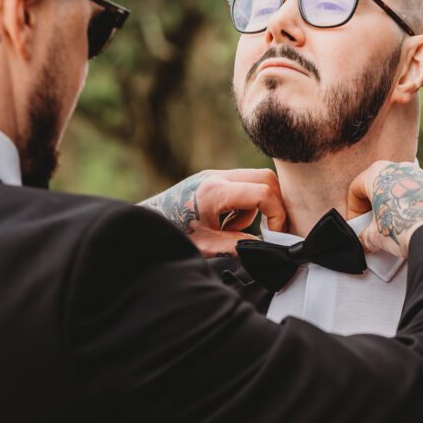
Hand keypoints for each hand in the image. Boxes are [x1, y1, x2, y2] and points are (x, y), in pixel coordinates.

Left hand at [140, 169, 285, 256]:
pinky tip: (225, 222)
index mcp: (215, 192)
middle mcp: (216, 177)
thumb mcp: (208, 246)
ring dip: (255, 205)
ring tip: (233, 228)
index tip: (274, 233)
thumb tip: (264, 247)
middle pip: (265, 178)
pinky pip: (240, 185)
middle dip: (272, 204)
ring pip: (254, 180)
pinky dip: (243, 203)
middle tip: (267, 228)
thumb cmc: (172, 235)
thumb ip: (240, 245)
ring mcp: (213, 175)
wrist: (145, 225)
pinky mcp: (211, 179)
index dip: (277, 214)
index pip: (263, 193)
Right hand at [347, 161, 422, 257]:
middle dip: (378, 204)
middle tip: (378, 225)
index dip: (354, 209)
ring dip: (399, 204)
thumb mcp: (376, 237)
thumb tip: (365, 241)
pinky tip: (420, 224)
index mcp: (377, 174)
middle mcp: (400, 168)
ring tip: (401, 225)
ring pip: (405, 187)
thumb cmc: (402, 229)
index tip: (359, 225)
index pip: (356, 188)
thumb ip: (366, 237)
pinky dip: (420, 206)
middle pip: (382, 184)